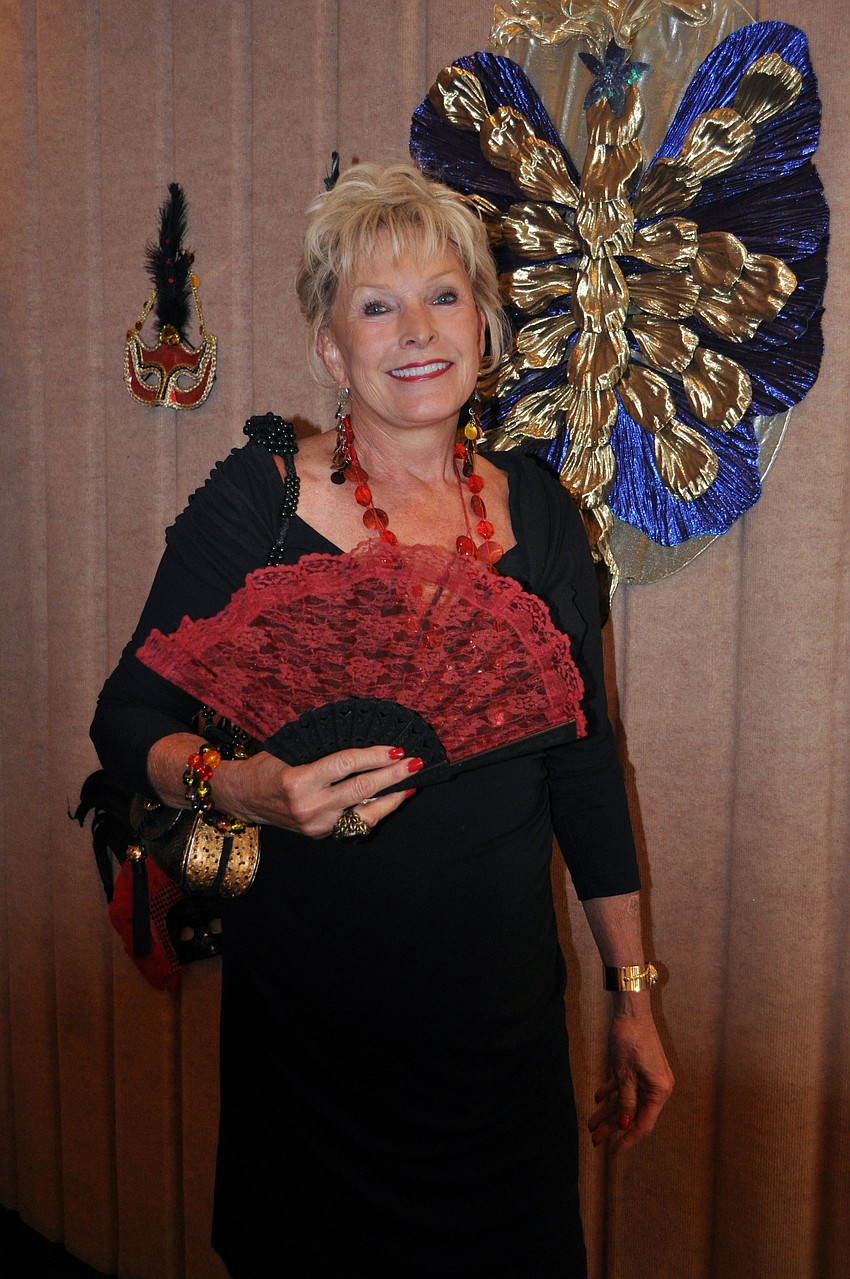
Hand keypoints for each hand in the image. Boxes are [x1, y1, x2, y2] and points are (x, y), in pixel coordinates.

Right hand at [214, 744, 420, 837]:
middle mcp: (309, 806)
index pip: (345, 765)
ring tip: (412, 783)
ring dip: (392, 796)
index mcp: (298, 781)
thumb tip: (365, 740)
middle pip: (361, 789)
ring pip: (365, 812)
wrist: (243, 798)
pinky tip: (393, 799)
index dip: (373, 756)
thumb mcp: (289, 750)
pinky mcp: (322, 834)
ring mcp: (317, 825)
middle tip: (414, 763)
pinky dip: (378, 810)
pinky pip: (357, 822)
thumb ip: (323, 751)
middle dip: (392, 775)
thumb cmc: (267, 767)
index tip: (395, 749)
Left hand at [588, 1007, 673, 1156]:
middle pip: (633, 1114)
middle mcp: (657, 1087)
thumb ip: (625, 1101)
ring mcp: (649, 1078)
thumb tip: (623, 1125)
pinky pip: (626, 1087)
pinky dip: (612, 1092)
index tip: (612, 1153)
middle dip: (612, 1127)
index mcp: (658, 1092)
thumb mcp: (624, 1074)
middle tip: (594, 1139)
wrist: (631, 1011)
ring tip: (591, 1123)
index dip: (627, 1140)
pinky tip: (597, 1098)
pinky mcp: (640, 1068)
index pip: (642, 1125)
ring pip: (627, 1101)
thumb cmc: (629, 1041)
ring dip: (609, 1111)